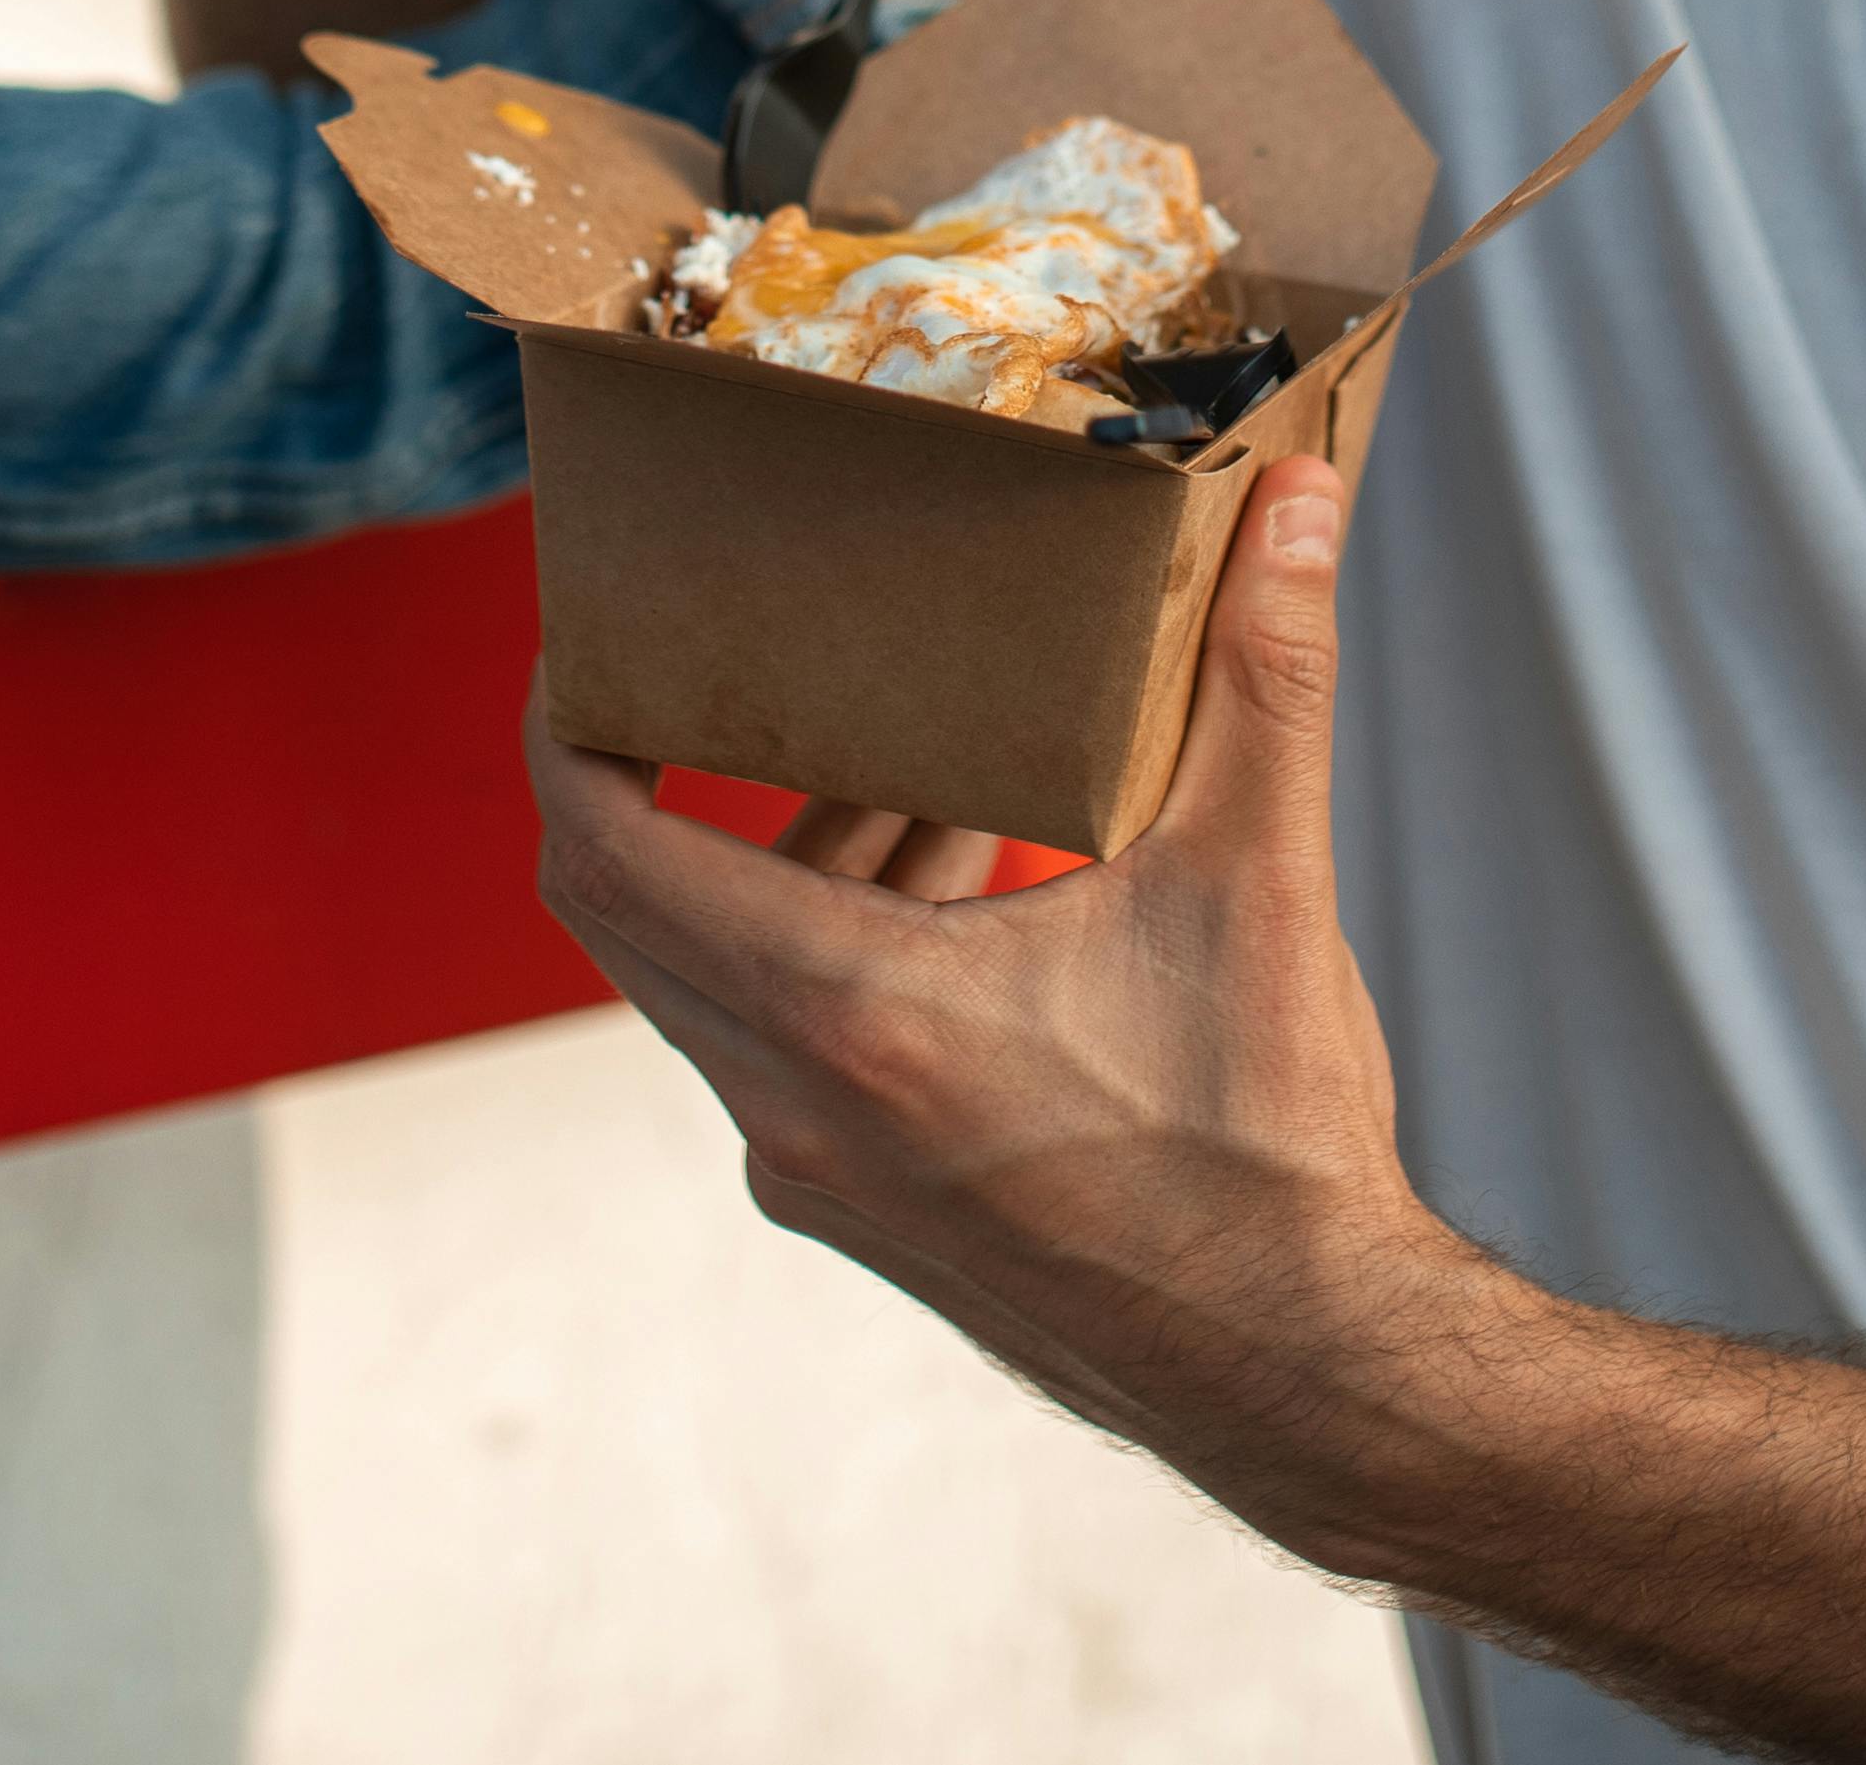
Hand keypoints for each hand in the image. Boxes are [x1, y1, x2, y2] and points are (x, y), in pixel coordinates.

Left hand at [523, 462, 1494, 1544]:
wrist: (1303, 1368)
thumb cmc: (1267, 1147)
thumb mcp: (1259, 882)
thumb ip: (1269, 675)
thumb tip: (1300, 497)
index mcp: (852, 1017)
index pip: (605, 855)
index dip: (562, 735)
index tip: (580, 643)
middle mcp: (798, 1105)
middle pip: (633, 912)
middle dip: (657, 774)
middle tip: (703, 665)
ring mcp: (823, 1171)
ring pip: (725, 977)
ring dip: (786, 857)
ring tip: (910, 751)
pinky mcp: (870, 1207)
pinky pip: (789, 1044)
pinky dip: (834, 942)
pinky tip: (970, 870)